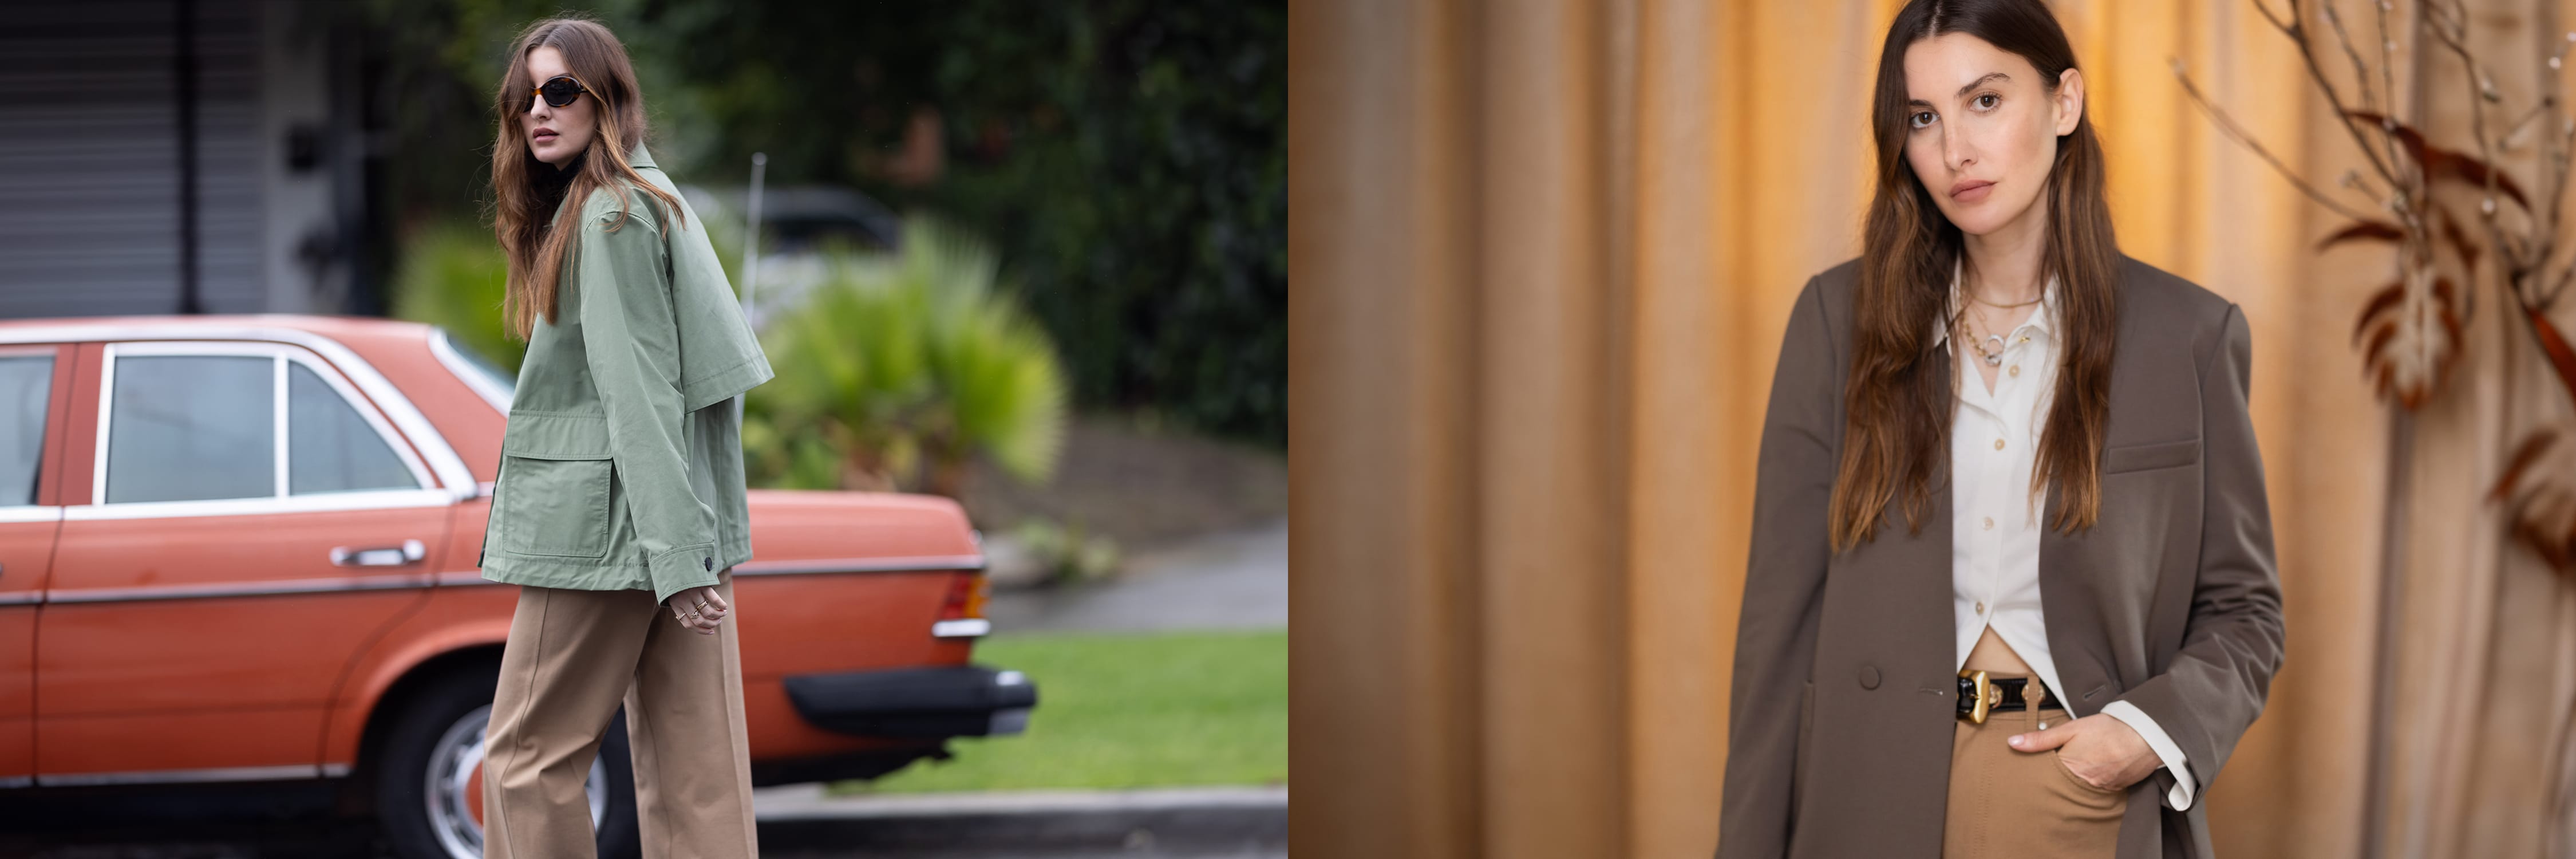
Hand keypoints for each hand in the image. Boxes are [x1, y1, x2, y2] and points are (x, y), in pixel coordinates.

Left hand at [667, 584, 728, 634]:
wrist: (677, 563)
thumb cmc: (678, 582)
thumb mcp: (675, 595)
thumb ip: (683, 607)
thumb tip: (699, 622)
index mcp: (676, 606)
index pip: (689, 624)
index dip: (701, 630)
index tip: (710, 631)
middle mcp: (684, 601)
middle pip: (700, 620)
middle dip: (711, 624)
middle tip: (717, 622)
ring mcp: (693, 593)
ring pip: (708, 612)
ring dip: (718, 616)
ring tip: (722, 614)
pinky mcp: (702, 586)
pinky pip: (714, 599)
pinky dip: (721, 605)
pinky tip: (724, 607)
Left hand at [2006, 713, 2157, 791]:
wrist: (2146, 735)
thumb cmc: (2108, 729)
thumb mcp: (2070, 729)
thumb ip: (2041, 739)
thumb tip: (2012, 743)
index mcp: (2070, 770)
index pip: (2047, 779)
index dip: (2040, 773)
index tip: (2034, 771)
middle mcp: (2086, 784)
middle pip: (2063, 787)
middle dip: (2058, 781)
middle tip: (2059, 769)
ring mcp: (2103, 789)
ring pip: (2082, 790)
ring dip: (2077, 782)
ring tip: (2080, 767)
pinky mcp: (2117, 789)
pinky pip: (2100, 790)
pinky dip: (2095, 782)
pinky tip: (2096, 770)